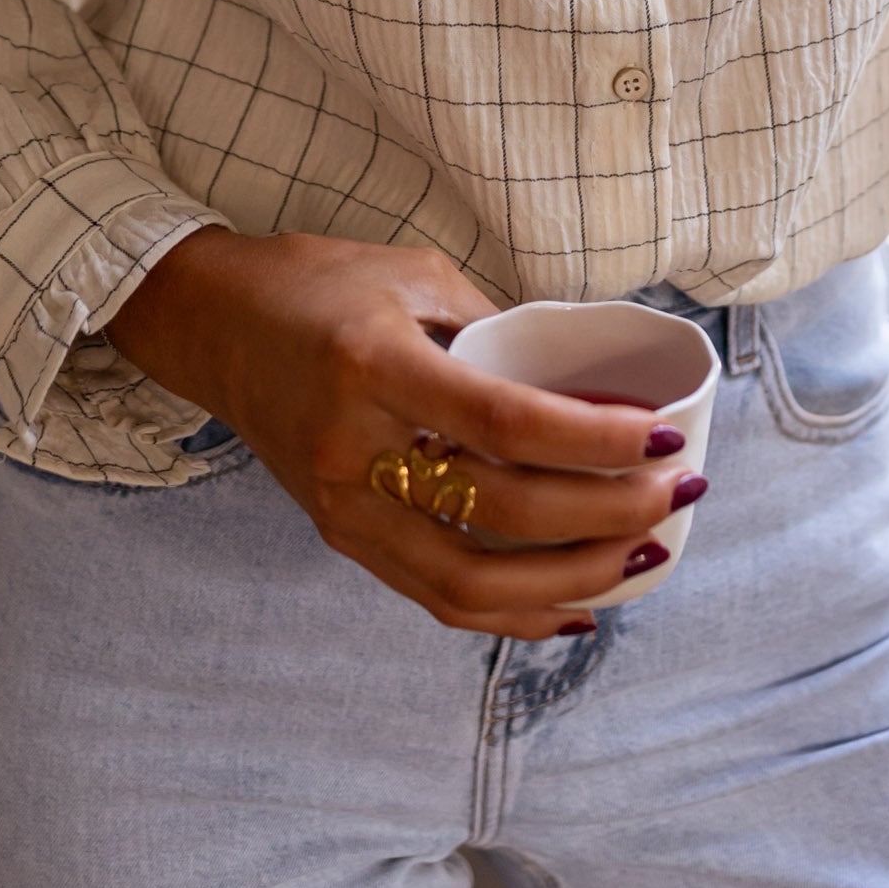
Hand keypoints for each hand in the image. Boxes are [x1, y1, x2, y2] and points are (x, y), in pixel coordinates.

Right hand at [105, 229, 699, 639]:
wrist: (214, 324)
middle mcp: (355, 449)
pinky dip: (513, 613)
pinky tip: (576, 604)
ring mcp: (344, 506)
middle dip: (605, 512)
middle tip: (673, 489)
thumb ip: (496, 331)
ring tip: (643, 555)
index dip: (592, 439)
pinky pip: (435, 597)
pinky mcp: (341, 536)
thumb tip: (589, 389)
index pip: (504, 423)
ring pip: (470, 583)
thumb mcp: (415, 275)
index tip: (660, 435)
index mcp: (375, 365)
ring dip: (571, 580)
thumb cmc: (321, 285)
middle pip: (500, 513)